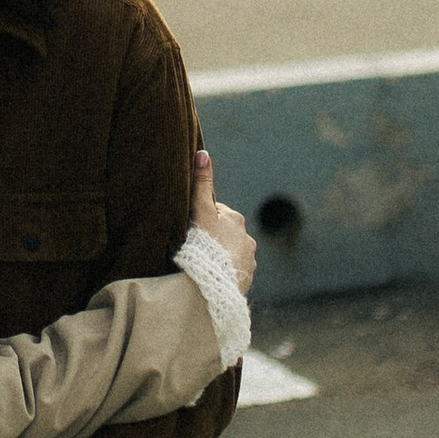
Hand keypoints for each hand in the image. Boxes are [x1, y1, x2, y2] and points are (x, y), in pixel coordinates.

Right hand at [192, 150, 255, 295]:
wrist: (211, 285)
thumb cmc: (204, 245)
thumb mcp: (200, 211)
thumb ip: (201, 183)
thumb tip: (203, 153)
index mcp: (236, 219)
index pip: (215, 214)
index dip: (200, 221)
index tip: (189, 231)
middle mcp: (248, 238)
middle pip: (224, 234)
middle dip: (212, 239)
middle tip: (193, 249)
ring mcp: (249, 260)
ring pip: (230, 253)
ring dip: (219, 257)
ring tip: (202, 265)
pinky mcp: (247, 279)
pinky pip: (233, 271)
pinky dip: (224, 272)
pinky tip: (210, 277)